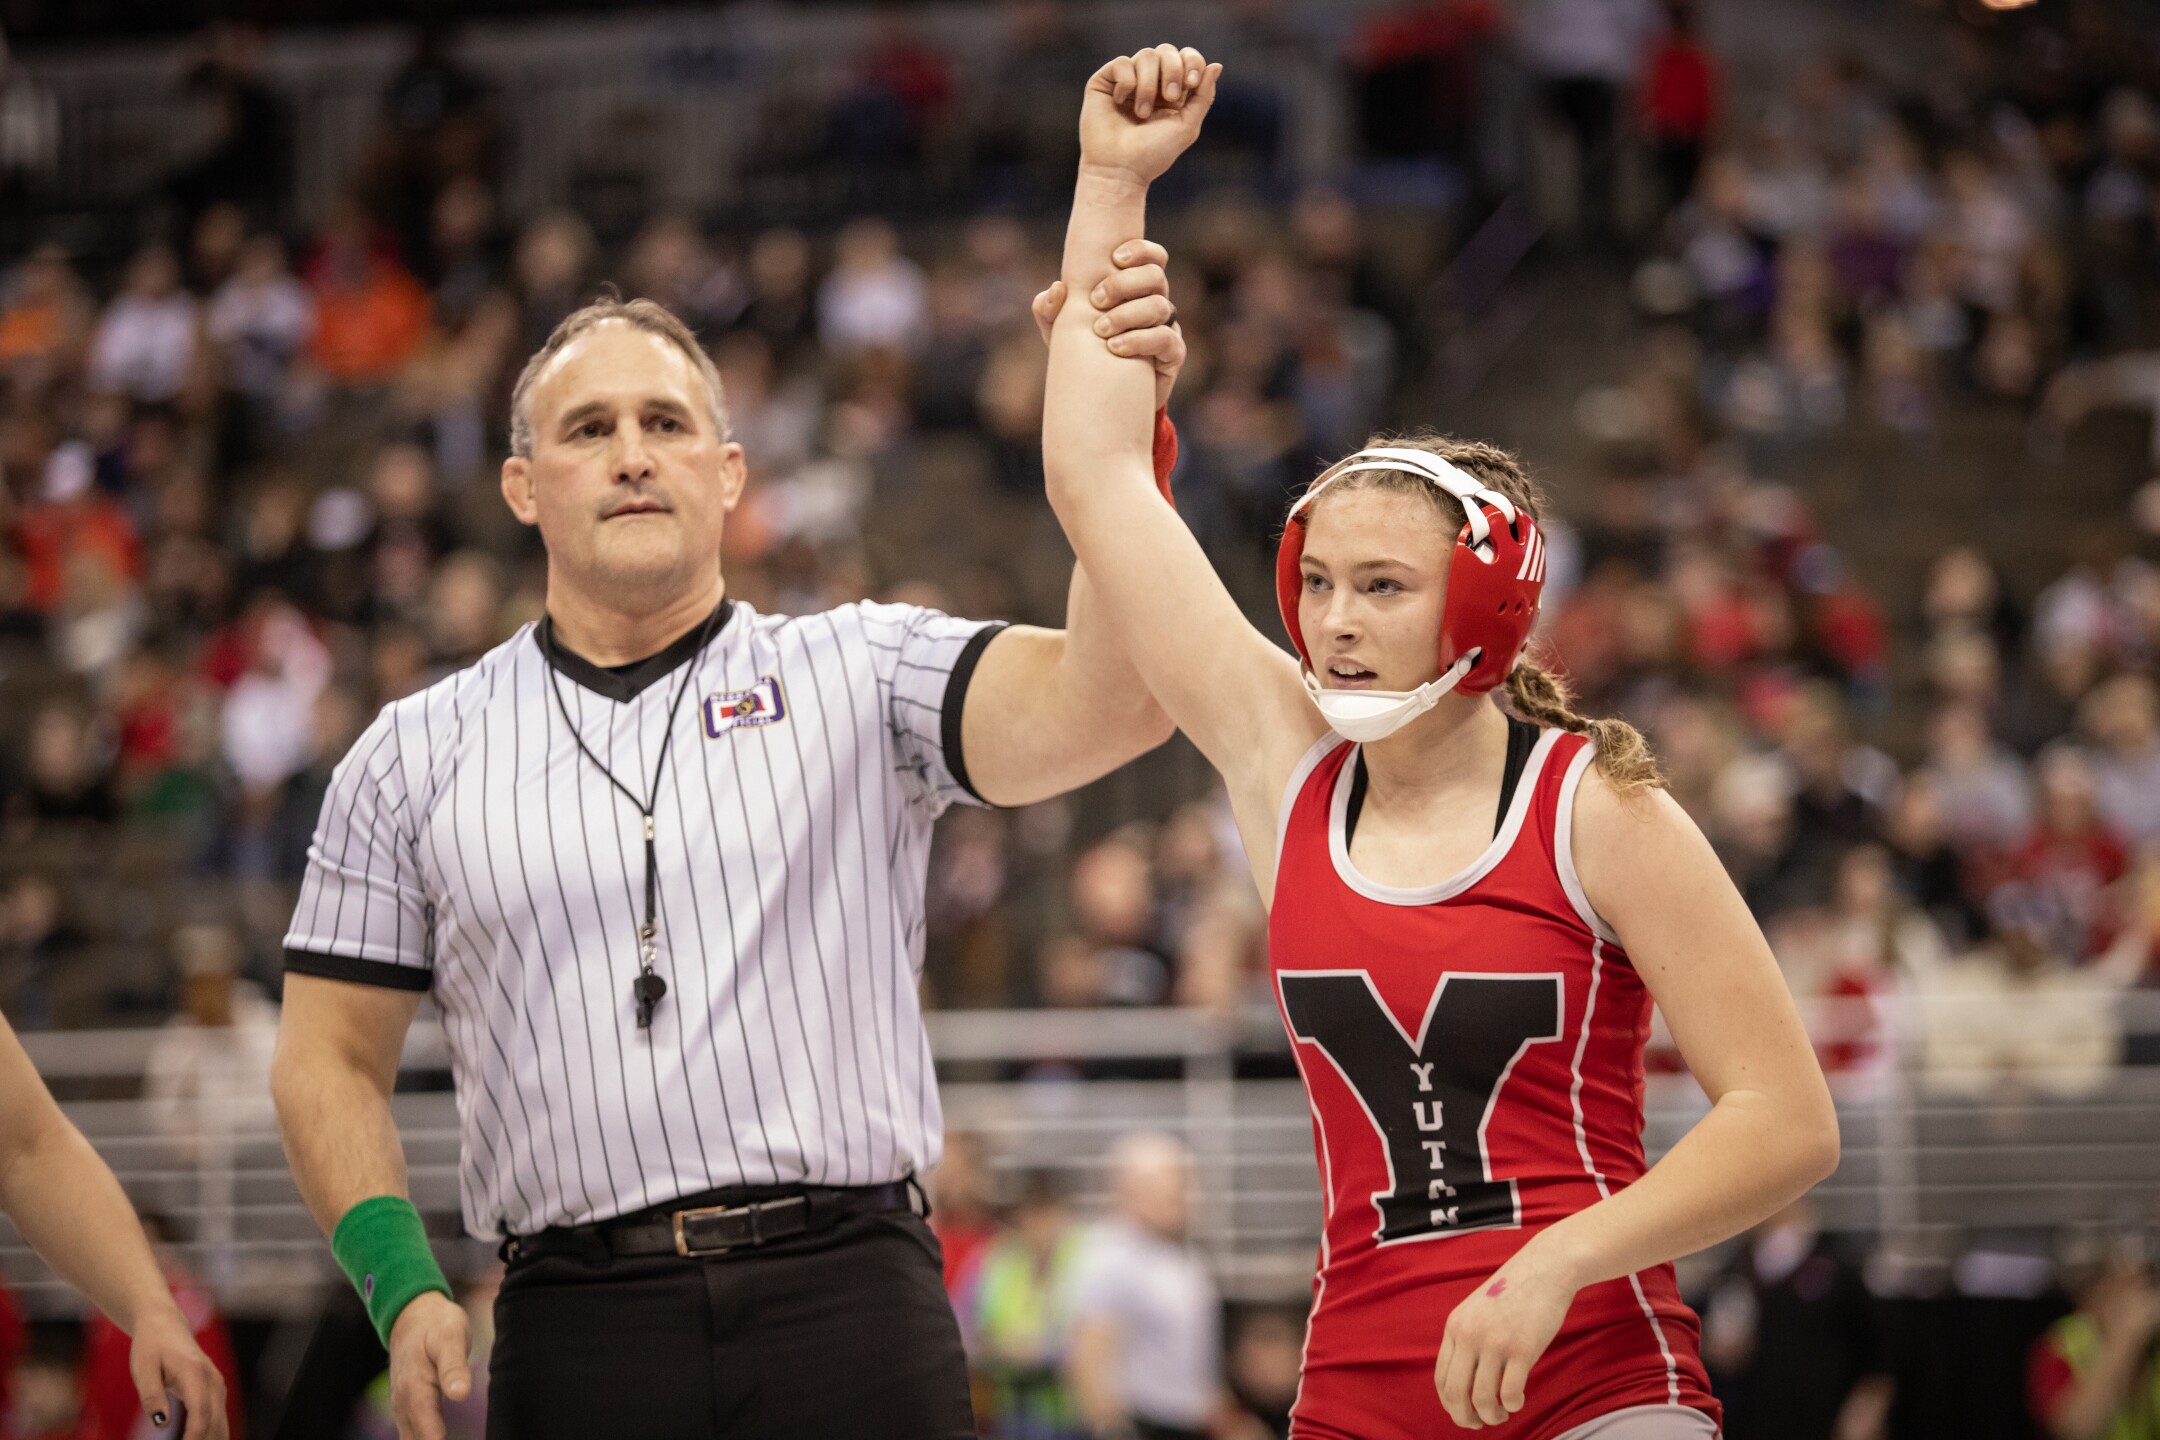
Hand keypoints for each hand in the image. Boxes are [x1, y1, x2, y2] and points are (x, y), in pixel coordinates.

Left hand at [128, 1305, 226, 1438]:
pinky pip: (218, 1416)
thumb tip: (161, 1422)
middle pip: (214, 1419)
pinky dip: (214, 1433)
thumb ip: (152, 1395)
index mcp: (194, 1372)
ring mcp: (217, 1384)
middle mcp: (212, 1379)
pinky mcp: (215, 1389)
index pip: (200, 1410)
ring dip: (212, 1439)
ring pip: (220, 1420)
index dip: (194, 1434)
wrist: (165, 1325)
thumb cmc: (151, 1347)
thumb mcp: (143, 1368)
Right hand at [388, 1290, 471, 1439]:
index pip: (429, 1434)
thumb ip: (454, 1366)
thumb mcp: (451, 1337)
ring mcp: (403, 1408)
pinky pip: (413, 1435)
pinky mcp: (408, 1408)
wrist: (413, 1315)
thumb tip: (460, 1394)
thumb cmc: (437, 1324)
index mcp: (415, 1391)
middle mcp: (405, 1405)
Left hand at [1032, 239, 1184, 408]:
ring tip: (1100, 330)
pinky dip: (1140, 340)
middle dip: (1124, 283)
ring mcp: (1166, 328)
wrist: (1100, 399)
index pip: (1152, 257)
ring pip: (1160, 306)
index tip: (1115, 258)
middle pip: (1155, 276)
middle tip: (1097, 300)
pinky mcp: (1172, 355)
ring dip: (1128, 314)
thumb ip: (1049, 309)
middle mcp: (1154, 303)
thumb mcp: (1059, 331)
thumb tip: (1058, 289)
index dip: (1140, 250)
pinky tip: (1116, 348)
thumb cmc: (1082, 355)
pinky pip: (1167, 340)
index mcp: (1135, 289)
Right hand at [1078, 44, 1221, 187]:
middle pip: (1167, 51)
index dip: (1192, 62)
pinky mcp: (1104, 81)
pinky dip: (1127, 83)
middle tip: (1170, 97)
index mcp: (1171, 91)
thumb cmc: (1153, 153)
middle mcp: (1149, 82)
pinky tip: (1120, 103)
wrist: (1119, 169)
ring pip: (1146, 55)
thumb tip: (1217, 65)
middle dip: (1173, 71)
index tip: (1192, 84)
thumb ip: (1203, 96)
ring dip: (1148, 85)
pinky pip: (1122, 63)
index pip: (1186, 57)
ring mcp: (1126, 80)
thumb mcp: (1187, 126)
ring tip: (1142, 113)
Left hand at [1434, 1250, 1578, 1427]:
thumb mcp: (1477, 1310)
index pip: (1441, 1379)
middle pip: (1455, 1393)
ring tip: (1502, 1414)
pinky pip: (1510, 1393)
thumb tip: (1464, 1380)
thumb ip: (1467, 1339)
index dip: (1450, 1404)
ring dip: (1492, 1416)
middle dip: (1464, 1418)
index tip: (1463, 1412)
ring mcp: (1495, 1342)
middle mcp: (1469, 1335)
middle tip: (1478, 1424)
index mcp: (1455, 1327)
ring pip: (1482, 1399)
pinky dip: (1513, 1405)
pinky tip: (1518, 1400)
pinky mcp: (1522, 1348)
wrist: (1544, 1268)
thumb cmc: (1514, 1293)